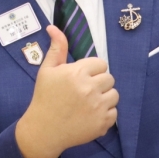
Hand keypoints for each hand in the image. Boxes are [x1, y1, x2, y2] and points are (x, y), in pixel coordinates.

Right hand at [14, 25, 117, 157]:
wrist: (43, 130)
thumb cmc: (44, 98)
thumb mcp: (47, 71)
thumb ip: (56, 49)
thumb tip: (53, 27)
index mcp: (77, 72)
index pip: (100, 64)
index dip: (91, 70)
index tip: (80, 79)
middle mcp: (90, 88)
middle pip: (109, 78)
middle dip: (98, 84)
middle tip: (83, 92)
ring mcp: (98, 106)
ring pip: (115, 95)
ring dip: (104, 98)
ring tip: (88, 104)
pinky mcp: (103, 123)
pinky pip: (114, 113)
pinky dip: (105, 114)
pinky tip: (90, 115)